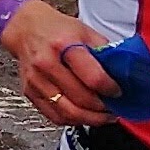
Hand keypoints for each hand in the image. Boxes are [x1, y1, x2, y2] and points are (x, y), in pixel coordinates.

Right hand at [0, 0, 125, 126]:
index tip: (119, 92)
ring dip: (90, 119)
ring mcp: (36, 81)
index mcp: (63, 45)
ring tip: (103, 117)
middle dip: (103, 109)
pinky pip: (54, 116)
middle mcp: (47, 64)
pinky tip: (84, 116)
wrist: (25, 28)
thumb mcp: (85, 31)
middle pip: (81, 99)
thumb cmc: (57, 29)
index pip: (93, 78)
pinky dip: (73, 120)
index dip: (110, 89)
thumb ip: (104, 52)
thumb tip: (124, 73)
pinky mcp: (30, 92)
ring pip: (67, 113)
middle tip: (115, 108)